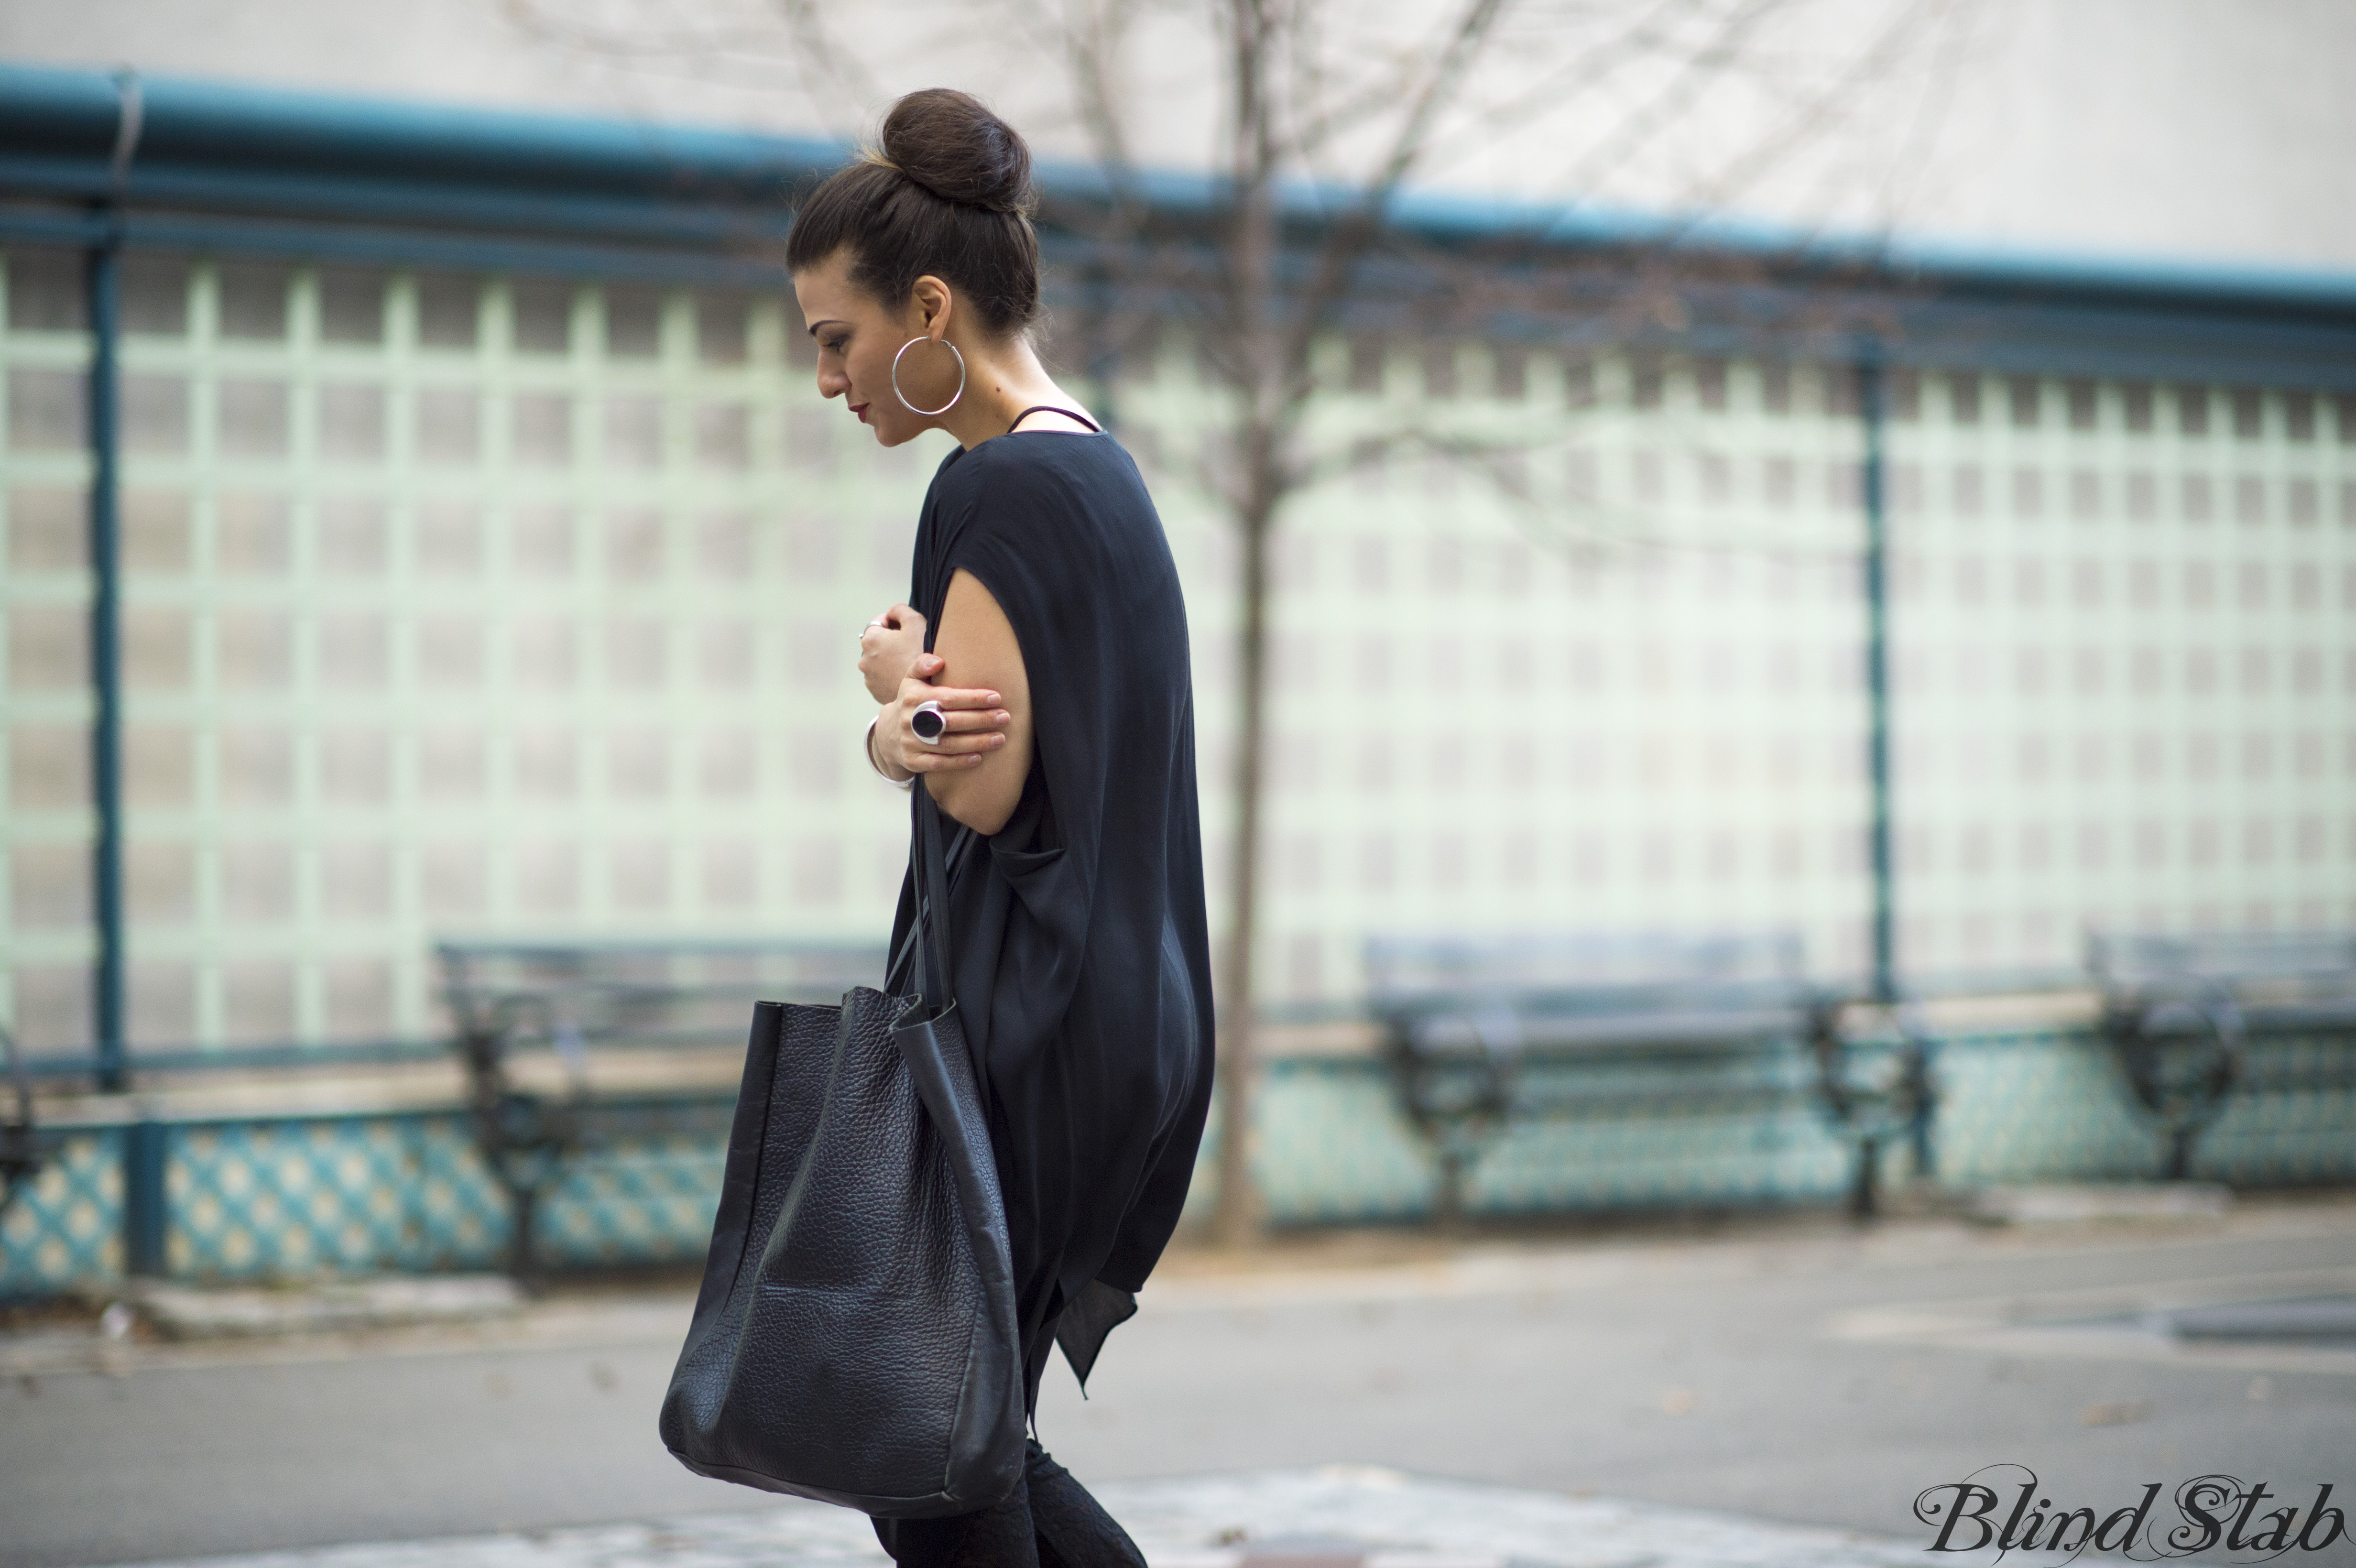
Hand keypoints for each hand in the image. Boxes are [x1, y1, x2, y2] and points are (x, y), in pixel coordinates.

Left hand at [858, 604, 927, 702]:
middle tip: (911, 648)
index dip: (895, 624)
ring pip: (880, 661)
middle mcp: (864, 659)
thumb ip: (900, 610)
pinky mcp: (876, 692)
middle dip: (891, 643)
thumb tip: (892, 612)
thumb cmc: (921, 654)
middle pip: (879, 643)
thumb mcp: (915, 622)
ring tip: (909, 663)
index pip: (879, 622)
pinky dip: (891, 675)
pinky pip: (883, 678)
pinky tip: (906, 675)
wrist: (927, 689)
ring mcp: (869, 678)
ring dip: (890, 660)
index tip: (908, 632)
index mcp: (870, 640)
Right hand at [870, 653, 1011, 779]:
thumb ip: (922, 664)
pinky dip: (959, 762)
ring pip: (947, 745)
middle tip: (1005, 717)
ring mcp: (910, 742)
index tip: (996, 698)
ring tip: (1000, 738)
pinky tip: (979, 758)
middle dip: (981, 720)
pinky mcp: (912, 761)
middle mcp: (910, 720)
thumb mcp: (911, 679)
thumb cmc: (911, 701)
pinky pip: (938, 764)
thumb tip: (939, 661)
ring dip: (976, 743)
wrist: (888, 732)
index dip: (973, 698)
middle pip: (951, 721)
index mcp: (913, 697)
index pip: (948, 698)